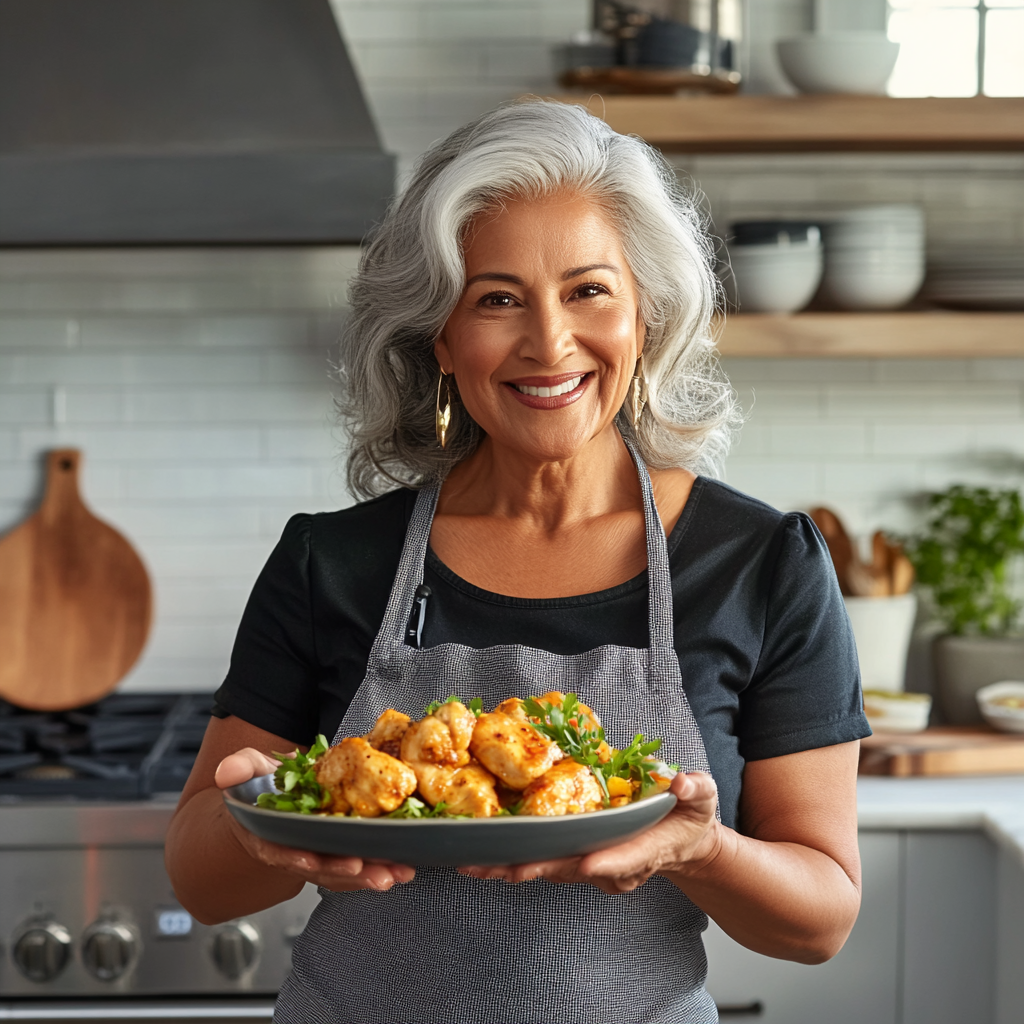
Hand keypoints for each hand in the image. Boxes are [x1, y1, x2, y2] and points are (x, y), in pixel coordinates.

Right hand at [213, 747, 415, 892]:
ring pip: (344, 873)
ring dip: (370, 875)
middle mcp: (296, 851)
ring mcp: (320, 854)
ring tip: (396, 874)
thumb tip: (227, 771)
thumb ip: (240, 767)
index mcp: (270, 834)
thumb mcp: (250, 770)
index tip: (310, 860)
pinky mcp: (341, 851)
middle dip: (346, 873)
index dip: (294, 857)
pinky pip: (361, 864)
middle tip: (372, 872)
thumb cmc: (264, 786)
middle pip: (320, 869)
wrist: (274, 798)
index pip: (281, 850)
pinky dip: (381, 867)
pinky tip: (405, 869)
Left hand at [458, 771, 720, 893]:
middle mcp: (614, 863)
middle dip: (536, 869)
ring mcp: (593, 864)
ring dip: (513, 868)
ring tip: (476, 865)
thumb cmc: (690, 816)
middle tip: (501, 868)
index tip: (586, 863)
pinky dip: (513, 859)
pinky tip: (483, 857)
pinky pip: (543, 859)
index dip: (606, 862)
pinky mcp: (576, 857)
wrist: (681, 838)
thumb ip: (695, 789)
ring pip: (550, 868)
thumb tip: (682, 782)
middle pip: (572, 869)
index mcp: (646, 848)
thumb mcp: (702, 798)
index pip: (625, 858)